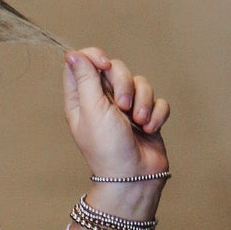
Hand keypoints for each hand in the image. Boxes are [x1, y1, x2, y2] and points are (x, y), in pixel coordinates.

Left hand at [62, 46, 169, 183]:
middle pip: (115, 68)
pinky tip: (149, 129)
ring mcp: (126, 108)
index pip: (83, 62)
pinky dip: (156, 113)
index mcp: (81, 98)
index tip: (105, 66)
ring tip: (138, 122)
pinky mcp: (147, 115)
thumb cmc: (107, 148)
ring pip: (140, 83)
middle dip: (124, 84)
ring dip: (143, 102)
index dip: (95, 57)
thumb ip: (85, 78)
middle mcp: (102, 100)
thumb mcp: (92, 109)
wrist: (134, 177)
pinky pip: (158, 100)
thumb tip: (72, 53)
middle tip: (123, 107)